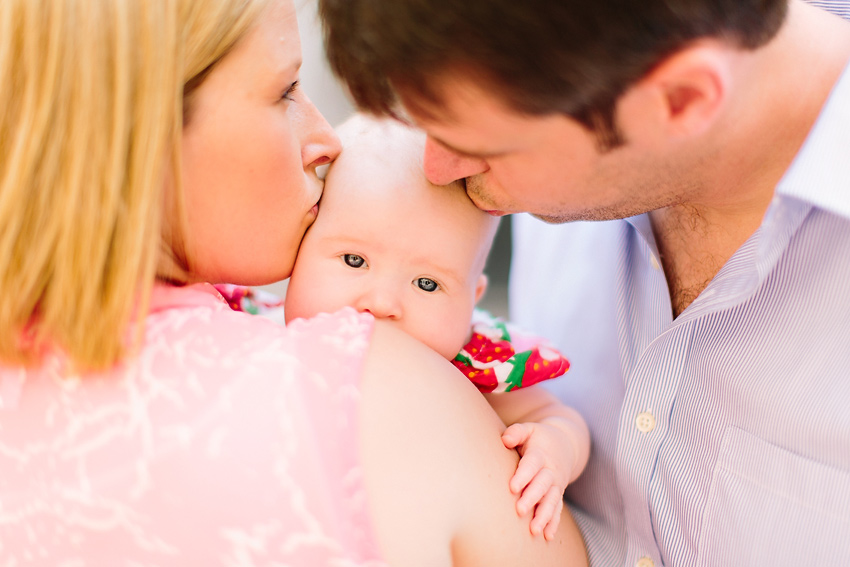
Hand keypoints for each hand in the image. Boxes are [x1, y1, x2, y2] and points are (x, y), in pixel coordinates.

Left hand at [502, 421, 574, 540]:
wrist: (564, 445)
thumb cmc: (538, 438)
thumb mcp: (529, 429)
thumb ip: (516, 432)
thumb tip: (505, 440)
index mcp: (541, 454)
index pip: (532, 465)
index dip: (523, 476)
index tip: (512, 487)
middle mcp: (550, 471)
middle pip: (542, 485)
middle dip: (532, 498)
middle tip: (519, 510)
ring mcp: (556, 484)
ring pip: (551, 501)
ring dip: (543, 516)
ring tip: (533, 530)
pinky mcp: (558, 494)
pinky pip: (557, 509)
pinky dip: (553, 523)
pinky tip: (547, 536)